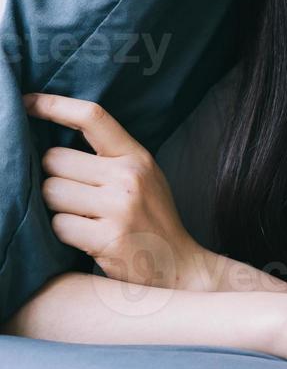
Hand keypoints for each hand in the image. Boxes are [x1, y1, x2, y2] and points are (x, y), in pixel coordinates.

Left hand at [24, 93, 214, 289]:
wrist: (179, 266)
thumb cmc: (153, 221)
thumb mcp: (144, 179)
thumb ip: (109, 159)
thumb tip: (51, 144)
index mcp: (138, 157)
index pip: (92, 117)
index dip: (53, 105)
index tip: (25, 102)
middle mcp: (129, 177)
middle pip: (55, 160)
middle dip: (54, 178)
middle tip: (76, 197)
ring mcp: (118, 208)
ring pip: (50, 192)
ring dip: (56, 208)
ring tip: (83, 218)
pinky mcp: (105, 238)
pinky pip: (57, 225)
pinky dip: (63, 233)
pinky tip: (86, 238)